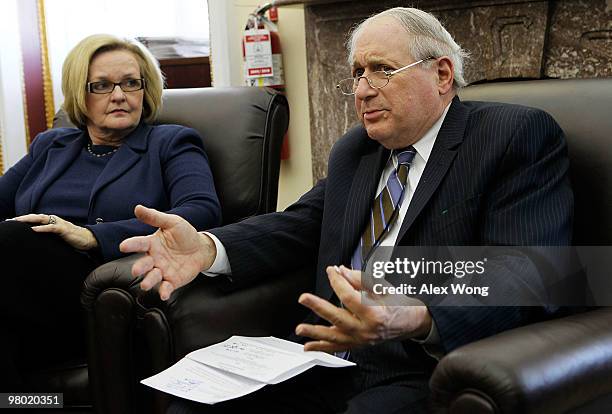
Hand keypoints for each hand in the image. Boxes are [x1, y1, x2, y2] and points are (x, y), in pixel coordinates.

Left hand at [12, 213, 96, 249]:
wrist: (87, 239)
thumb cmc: (72, 238)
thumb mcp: (57, 235)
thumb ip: (48, 233)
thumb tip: (37, 236)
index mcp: (52, 221)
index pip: (35, 219)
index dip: (23, 219)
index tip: (11, 222)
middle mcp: (54, 220)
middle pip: (35, 217)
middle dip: (22, 218)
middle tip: (10, 220)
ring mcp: (59, 224)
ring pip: (41, 219)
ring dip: (29, 220)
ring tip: (18, 221)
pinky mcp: (64, 230)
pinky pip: (51, 228)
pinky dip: (42, 228)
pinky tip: (34, 229)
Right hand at [119, 205, 216, 299]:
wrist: (201, 248)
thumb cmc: (183, 234)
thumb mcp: (172, 222)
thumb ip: (155, 217)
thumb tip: (138, 208)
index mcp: (151, 244)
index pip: (139, 243)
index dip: (131, 245)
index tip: (123, 246)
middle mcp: (154, 259)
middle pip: (143, 264)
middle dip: (139, 267)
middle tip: (136, 270)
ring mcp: (162, 270)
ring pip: (152, 277)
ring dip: (148, 281)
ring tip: (145, 285)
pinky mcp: (172, 281)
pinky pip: (166, 287)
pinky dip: (164, 292)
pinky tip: (163, 295)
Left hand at [295, 265, 431, 352]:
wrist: (411, 323)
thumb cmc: (399, 304)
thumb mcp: (383, 287)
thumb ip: (360, 279)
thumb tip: (341, 271)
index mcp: (375, 314)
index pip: (350, 296)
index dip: (338, 281)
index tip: (331, 271)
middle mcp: (366, 330)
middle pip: (338, 318)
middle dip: (319, 307)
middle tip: (304, 298)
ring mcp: (361, 340)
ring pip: (334, 337)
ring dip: (315, 333)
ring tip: (300, 329)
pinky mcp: (358, 345)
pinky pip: (337, 348)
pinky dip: (322, 348)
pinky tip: (308, 346)